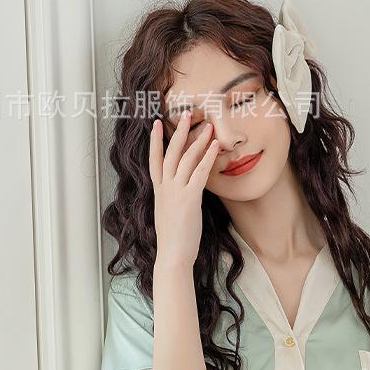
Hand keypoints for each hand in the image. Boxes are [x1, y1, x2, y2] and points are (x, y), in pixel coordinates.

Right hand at [149, 109, 220, 267]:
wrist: (173, 255)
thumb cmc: (174, 241)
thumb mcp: (170, 215)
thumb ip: (174, 201)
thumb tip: (182, 197)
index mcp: (159, 192)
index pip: (154, 160)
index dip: (155, 141)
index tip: (156, 124)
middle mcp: (165, 188)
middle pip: (171, 152)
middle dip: (179, 131)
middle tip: (187, 113)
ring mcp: (176, 191)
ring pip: (186, 158)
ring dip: (198, 140)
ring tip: (208, 125)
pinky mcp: (189, 198)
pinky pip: (200, 172)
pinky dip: (208, 157)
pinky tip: (215, 146)